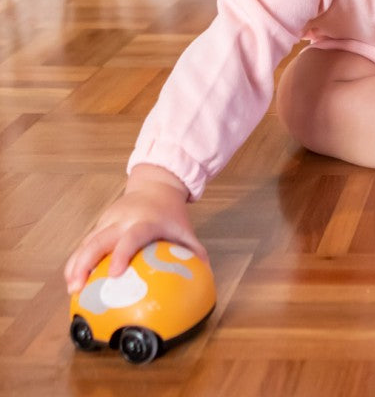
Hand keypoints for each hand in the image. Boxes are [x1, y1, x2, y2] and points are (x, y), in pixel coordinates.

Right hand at [63, 164, 206, 294]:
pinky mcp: (101, 223)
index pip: (132, 236)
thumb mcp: (184, 229)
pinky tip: (74, 281)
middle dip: (85, 262)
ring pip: (87, 241)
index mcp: (145, 221)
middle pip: (98, 239)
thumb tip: (204, 278)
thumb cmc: (171, 213)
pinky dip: (78, 260)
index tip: (115, 274)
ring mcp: (109, 220)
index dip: (122, 253)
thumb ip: (194, 252)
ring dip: (76, 264)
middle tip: (77, 287)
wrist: (156, 185)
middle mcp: (123, 219)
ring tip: (71, 289)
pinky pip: (86, 242)